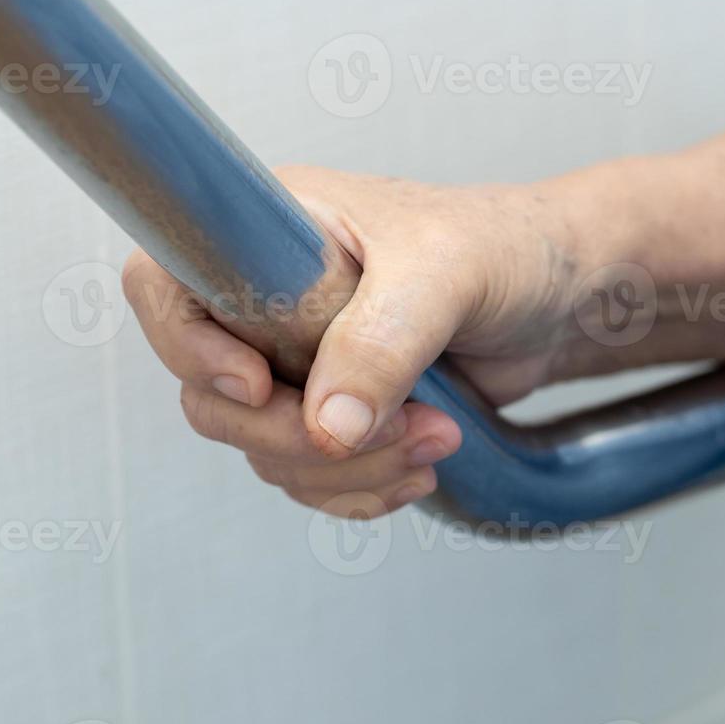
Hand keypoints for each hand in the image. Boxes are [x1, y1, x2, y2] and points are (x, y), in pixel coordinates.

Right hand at [122, 165, 597, 514]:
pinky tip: (416, 469)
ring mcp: (295, 362)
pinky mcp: (332, 412)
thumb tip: (327, 424)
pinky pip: (306, 476)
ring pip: (263, 449)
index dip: (187, 346)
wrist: (559, 298)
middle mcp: (264, 299)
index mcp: (267, 234)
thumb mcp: (445, 273)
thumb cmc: (504, 247)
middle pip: (211, 395)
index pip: (165, 284)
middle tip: (390, 429)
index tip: (258, 382)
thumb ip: (382, 340)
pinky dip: (356, 490)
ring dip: (344, 469)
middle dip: (294, 433)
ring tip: (435, 439)